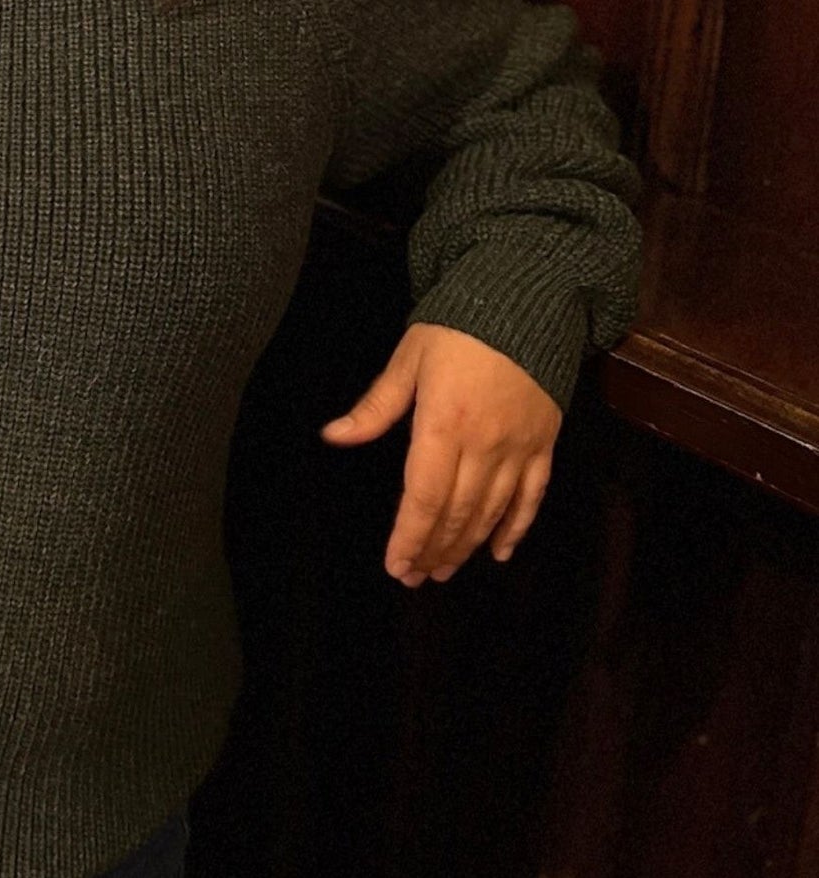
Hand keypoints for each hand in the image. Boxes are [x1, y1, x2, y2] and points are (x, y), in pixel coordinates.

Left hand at [319, 321, 561, 585]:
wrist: (526, 301)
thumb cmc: (457, 328)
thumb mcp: (407, 360)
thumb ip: (375, 407)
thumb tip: (333, 436)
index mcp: (444, 425)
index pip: (424, 497)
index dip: (410, 537)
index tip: (396, 566)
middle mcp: (484, 445)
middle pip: (457, 513)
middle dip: (433, 550)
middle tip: (414, 576)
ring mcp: (519, 447)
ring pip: (492, 512)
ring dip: (466, 546)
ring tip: (443, 570)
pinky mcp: (544, 443)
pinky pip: (532, 496)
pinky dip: (516, 527)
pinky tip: (499, 551)